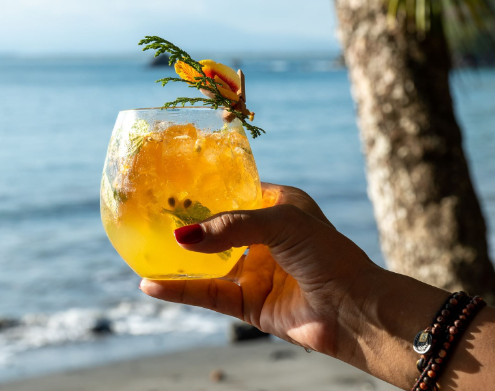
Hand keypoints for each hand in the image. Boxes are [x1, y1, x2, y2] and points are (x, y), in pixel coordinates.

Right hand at [140, 182, 380, 356]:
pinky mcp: (248, 304)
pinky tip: (152, 285)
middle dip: (185, 224)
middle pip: (215, 229)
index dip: (207, 189)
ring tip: (140, 252)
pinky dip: (180, 290)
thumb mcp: (281, 223)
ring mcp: (254, 271)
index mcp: (277, 208)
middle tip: (149, 217)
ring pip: (206, 264)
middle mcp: (263, 238)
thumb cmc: (328, 254)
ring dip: (176, 260)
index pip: (235, 192)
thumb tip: (184, 237)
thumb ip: (232, 226)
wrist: (354, 310)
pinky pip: (207, 294)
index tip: (172, 184)